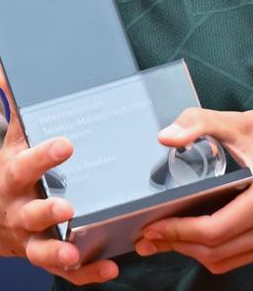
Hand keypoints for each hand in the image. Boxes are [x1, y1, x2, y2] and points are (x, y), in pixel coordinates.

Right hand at [0, 64, 119, 283]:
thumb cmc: (10, 171)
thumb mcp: (11, 140)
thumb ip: (14, 105)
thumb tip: (4, 65)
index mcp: (11, 176)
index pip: (25, 164)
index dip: (43, 156)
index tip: (65, 145)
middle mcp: (17, 209)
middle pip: (29, 212)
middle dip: (47, 212)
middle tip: (68, 206)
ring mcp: (29, 237)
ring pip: (40, 250)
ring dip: (57, 253)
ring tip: (74, 251)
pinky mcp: (42, 256)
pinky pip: (65, 273)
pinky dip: (86, 274)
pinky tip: (108, 269)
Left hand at [136, 108, 252, 272]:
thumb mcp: (229, 124)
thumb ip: (197, 124)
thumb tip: (165, 137)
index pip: (215, 229)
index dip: (179, 231)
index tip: (151, 228)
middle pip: (217, 251)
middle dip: (178, 245)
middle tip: (146, 239)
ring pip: (225, 259)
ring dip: (191, 252)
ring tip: (161, 240)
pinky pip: (235, 257)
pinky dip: (210, 253)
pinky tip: (187, 238)